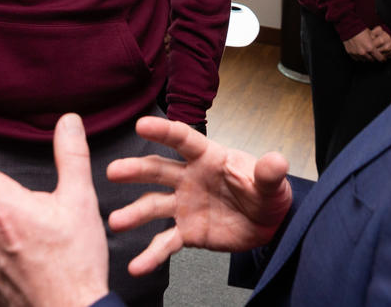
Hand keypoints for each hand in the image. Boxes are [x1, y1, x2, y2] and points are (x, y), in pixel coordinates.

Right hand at [105, 117, 292, 275]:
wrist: (268, 225)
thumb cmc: (266, 193)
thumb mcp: (272, 183)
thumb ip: (269, 173)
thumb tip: (277, 161)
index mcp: (208, 158)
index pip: (183, 140)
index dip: (163, 131)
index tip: (142, 124)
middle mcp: (189, 178)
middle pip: (158, 170)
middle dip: (135, 170)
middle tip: (113, 171)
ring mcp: (184, 205)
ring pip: (153, 206)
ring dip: (134, 213)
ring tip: (116, 221)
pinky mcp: (186, 232)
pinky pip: (165, 242)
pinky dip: (151, 255)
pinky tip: (136, 266)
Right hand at [342, 27, 390, 60]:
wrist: (348, 27)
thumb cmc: (360, 29)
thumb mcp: (371, 34)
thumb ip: (375, 40)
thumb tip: (378, 43)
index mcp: (370, 48)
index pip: (379, 58)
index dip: (382, 59)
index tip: (383, 59)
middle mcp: (363, 53)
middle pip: (372, 60)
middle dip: (374, 57)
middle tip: (375, 55)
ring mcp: (356, 54)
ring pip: (364, 60)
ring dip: (366, 58)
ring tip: (367, 54)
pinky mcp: (351, 53)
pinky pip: (357, 58)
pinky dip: (359, 57)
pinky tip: (360, 53)